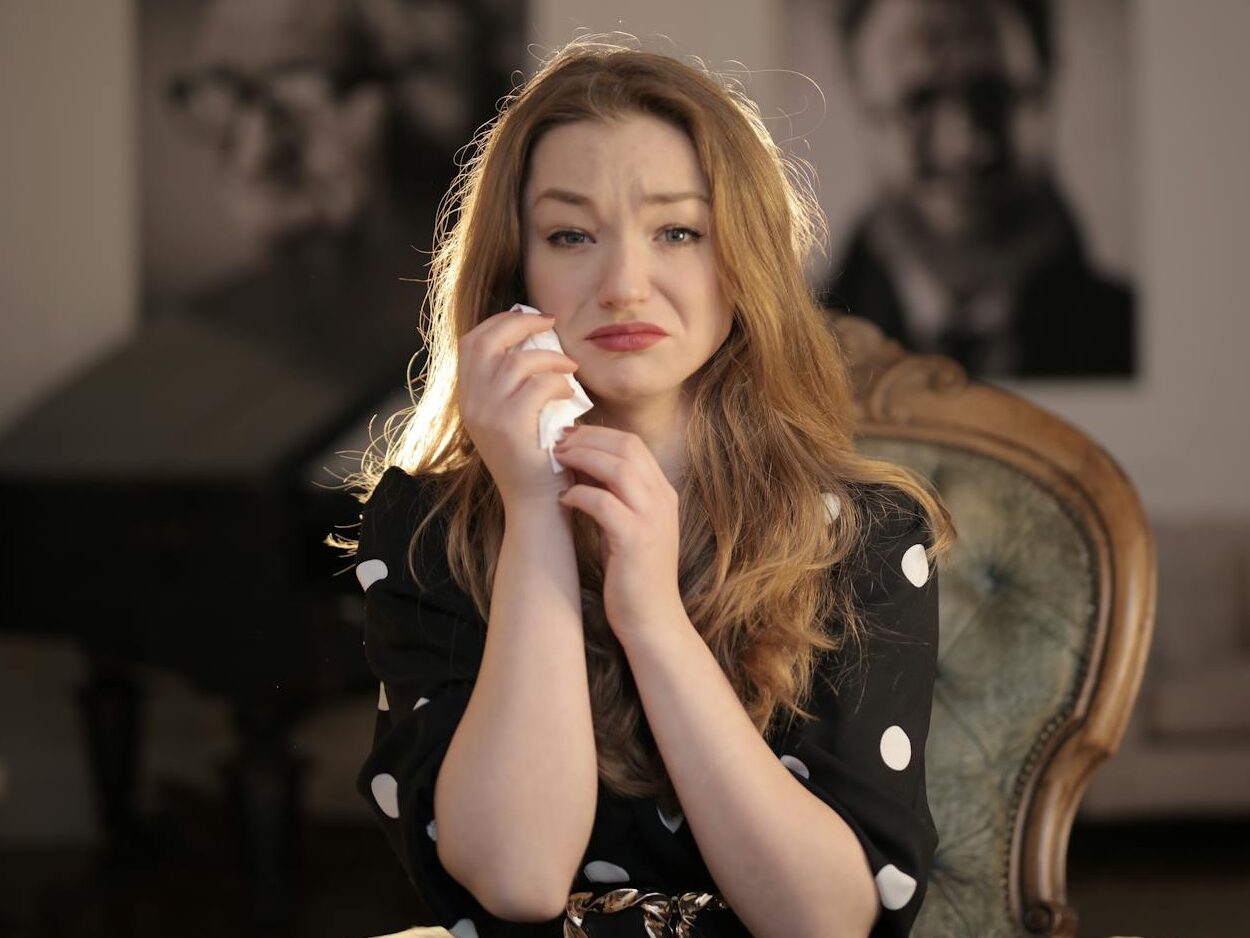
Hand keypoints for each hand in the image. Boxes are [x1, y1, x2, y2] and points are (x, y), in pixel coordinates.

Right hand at [457, 309, 580, 509]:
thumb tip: (537, 337)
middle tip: (551, 324)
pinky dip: (558, 382)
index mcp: (468, 397)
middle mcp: (471, 403)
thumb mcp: (516, 413)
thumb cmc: (536, 454)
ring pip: (516, 362)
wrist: (535, 501)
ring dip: (550, 357)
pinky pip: (538, 386)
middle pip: (485, 342)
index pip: (471, 342)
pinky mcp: (510, 427)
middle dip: (520, 325)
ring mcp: (487, 415)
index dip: (499, 322)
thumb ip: (516, 381)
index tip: (529, 318)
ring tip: (570, 367)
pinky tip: (571, 393)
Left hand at [553, 425, 684, 641]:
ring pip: (618, 467)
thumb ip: (614, 494)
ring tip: (557, 462)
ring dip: (582, 458)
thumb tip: (581, 464)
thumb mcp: (627, 524)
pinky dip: (579, 495)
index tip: (569, 436)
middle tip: (557, 443)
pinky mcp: (635, 540)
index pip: (633, 443)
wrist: (652, 618)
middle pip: (626, 447)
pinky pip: (603, 502)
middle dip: (587, 439)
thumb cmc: (632, 572)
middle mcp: (662, 499)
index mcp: (662, 492)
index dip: (598, 434)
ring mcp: (651, 518)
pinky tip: (563, 499)